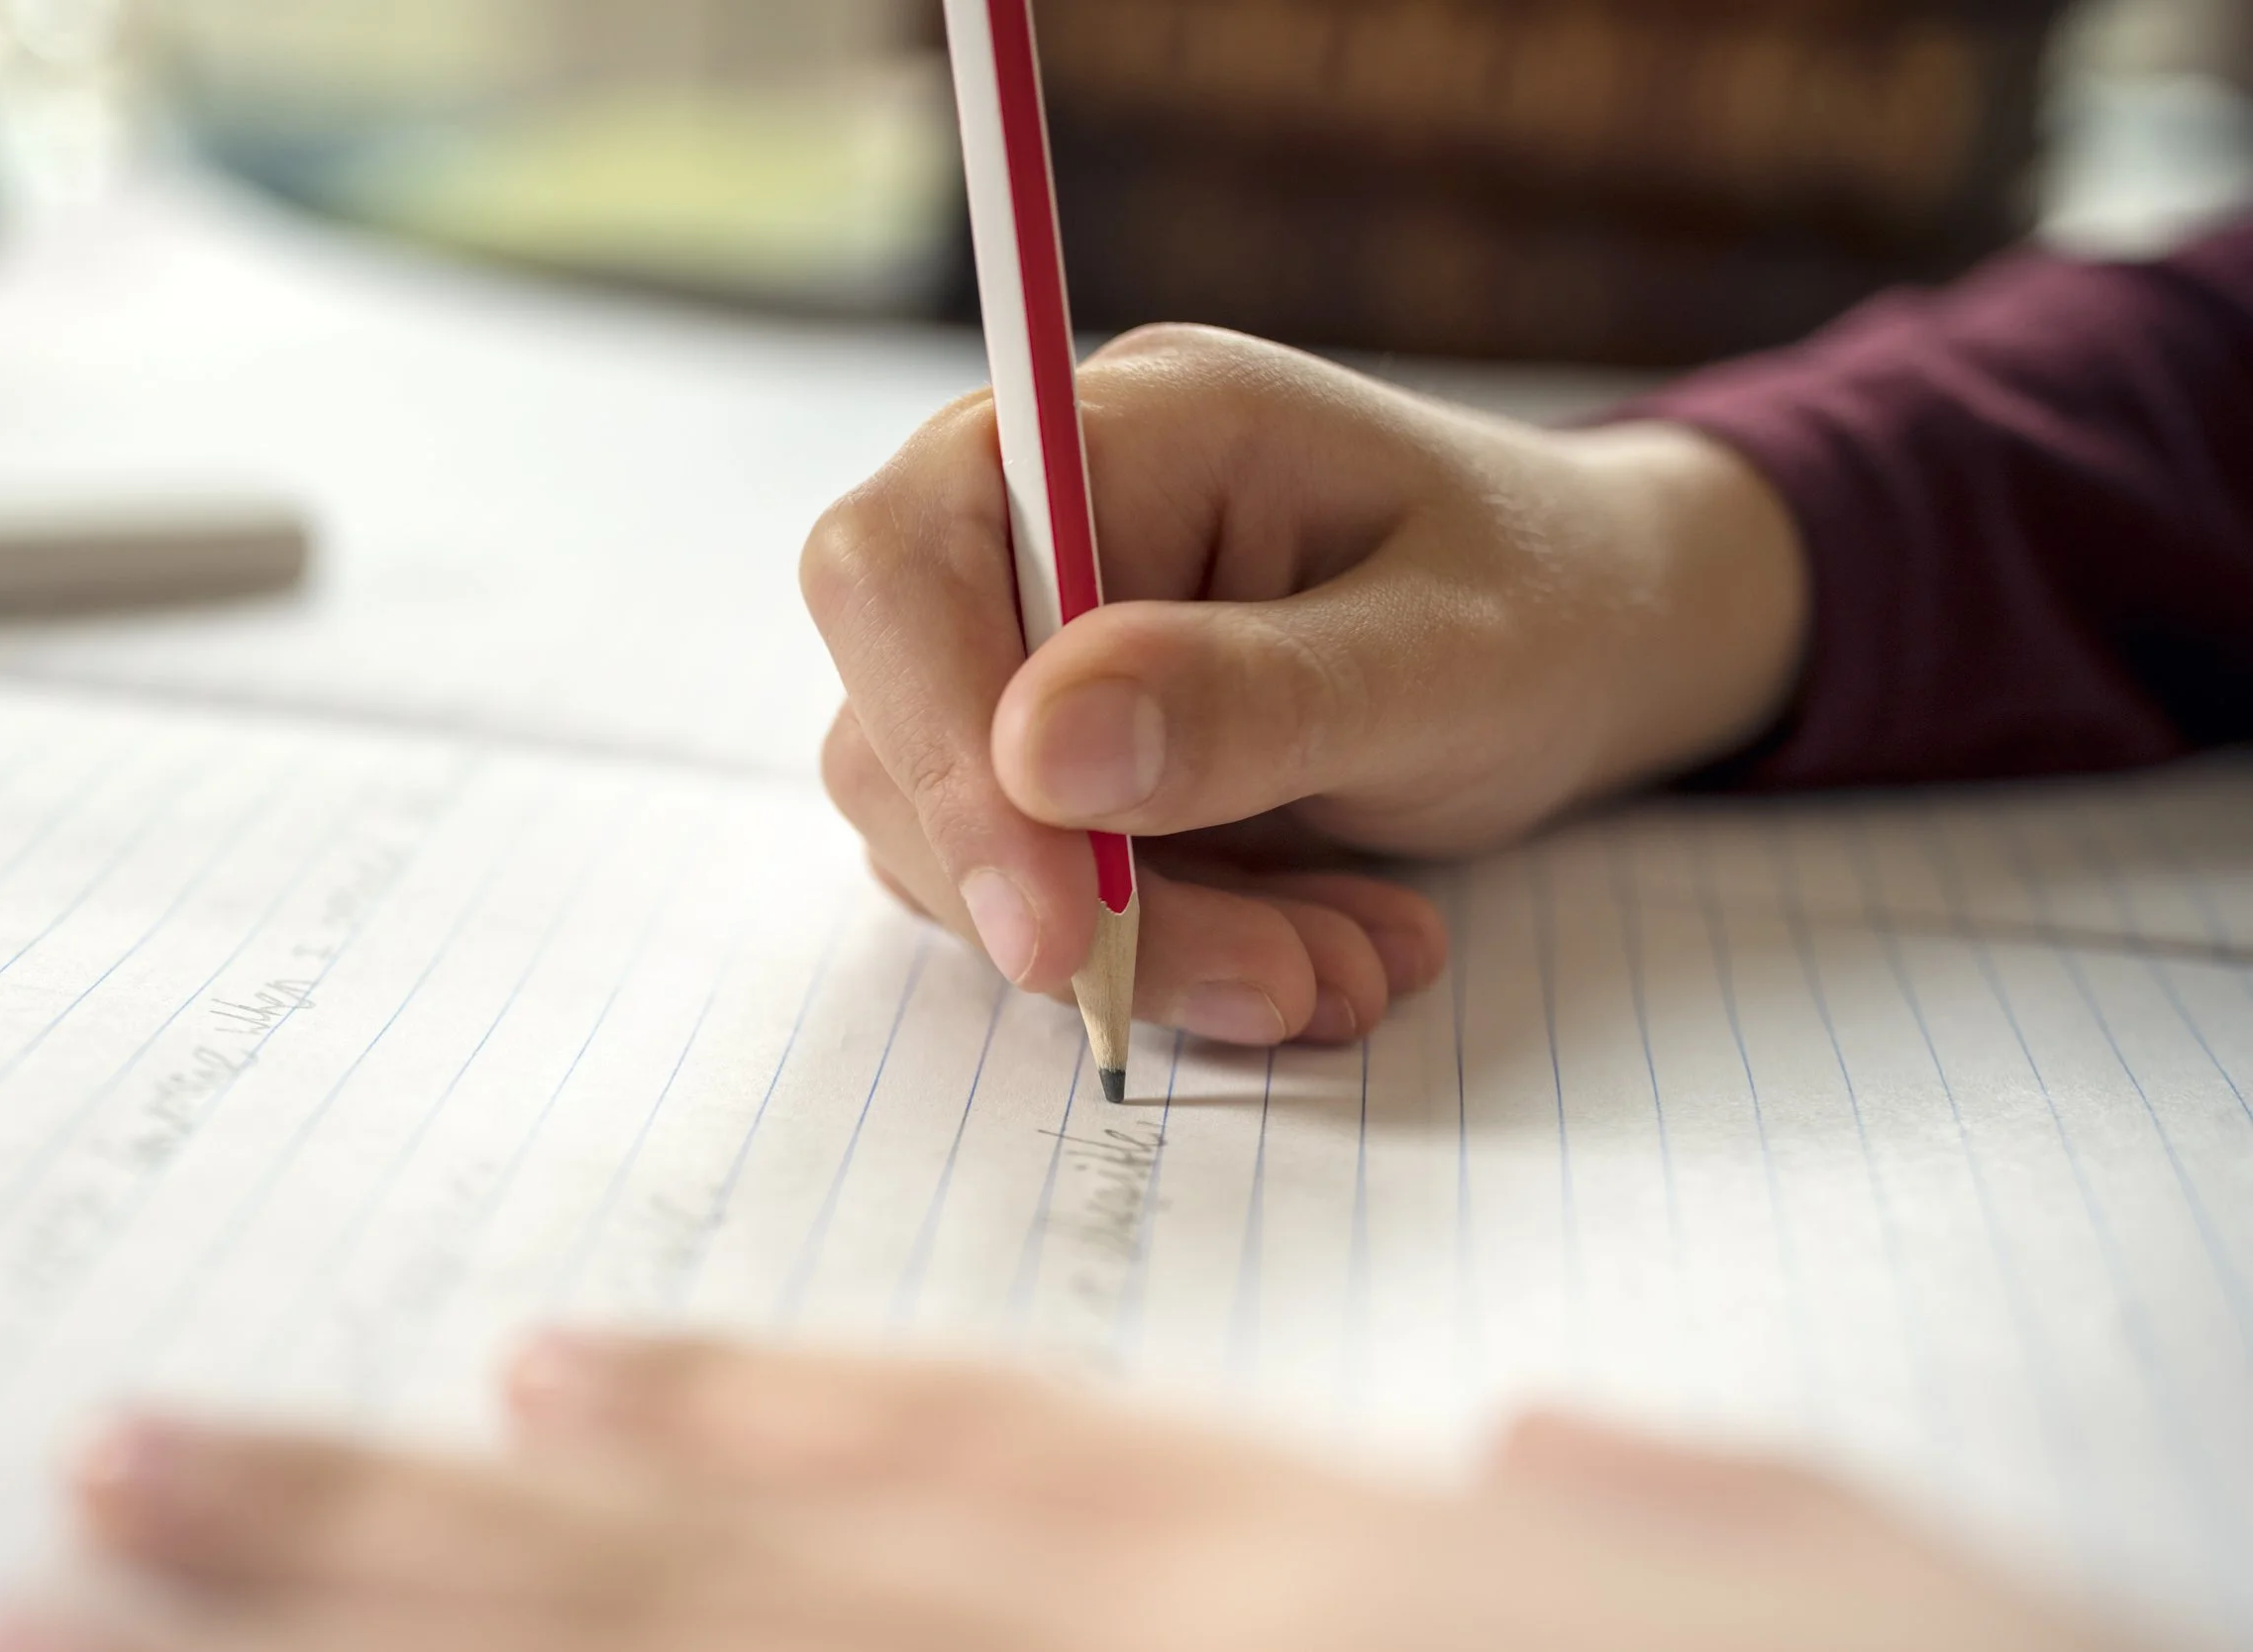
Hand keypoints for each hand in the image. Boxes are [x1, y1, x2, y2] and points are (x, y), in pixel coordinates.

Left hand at [0, 1339, 2129, 1651]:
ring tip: (88, 1605)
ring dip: (371, 1647)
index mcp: (1295, 1583)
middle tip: (94, 1501)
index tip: (523, 1380)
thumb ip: (1642, 1524)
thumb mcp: (1839, 1604)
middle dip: (369, 1549)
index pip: (954, 1465)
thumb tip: (1518, 1490)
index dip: (724, 1420)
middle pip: (702, 1596)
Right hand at [802, 325, 1806, 1046]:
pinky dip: (1169, 956)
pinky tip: (1318, 947)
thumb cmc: (1546, 603)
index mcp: (1123, 429)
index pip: (904, 566)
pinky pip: (1038, 888)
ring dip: (1151, 948)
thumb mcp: (1447, 656)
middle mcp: (1038, 524)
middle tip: (1281, 985)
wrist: (1602, 636)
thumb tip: (1037, 753)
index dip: (941, 750)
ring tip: (1348, 966)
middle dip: (1081, 899)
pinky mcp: (1057, 758)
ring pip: (967, 839)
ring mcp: (1037, 644)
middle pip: (907, 729)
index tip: (1060, 932)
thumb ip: (1253, 695)